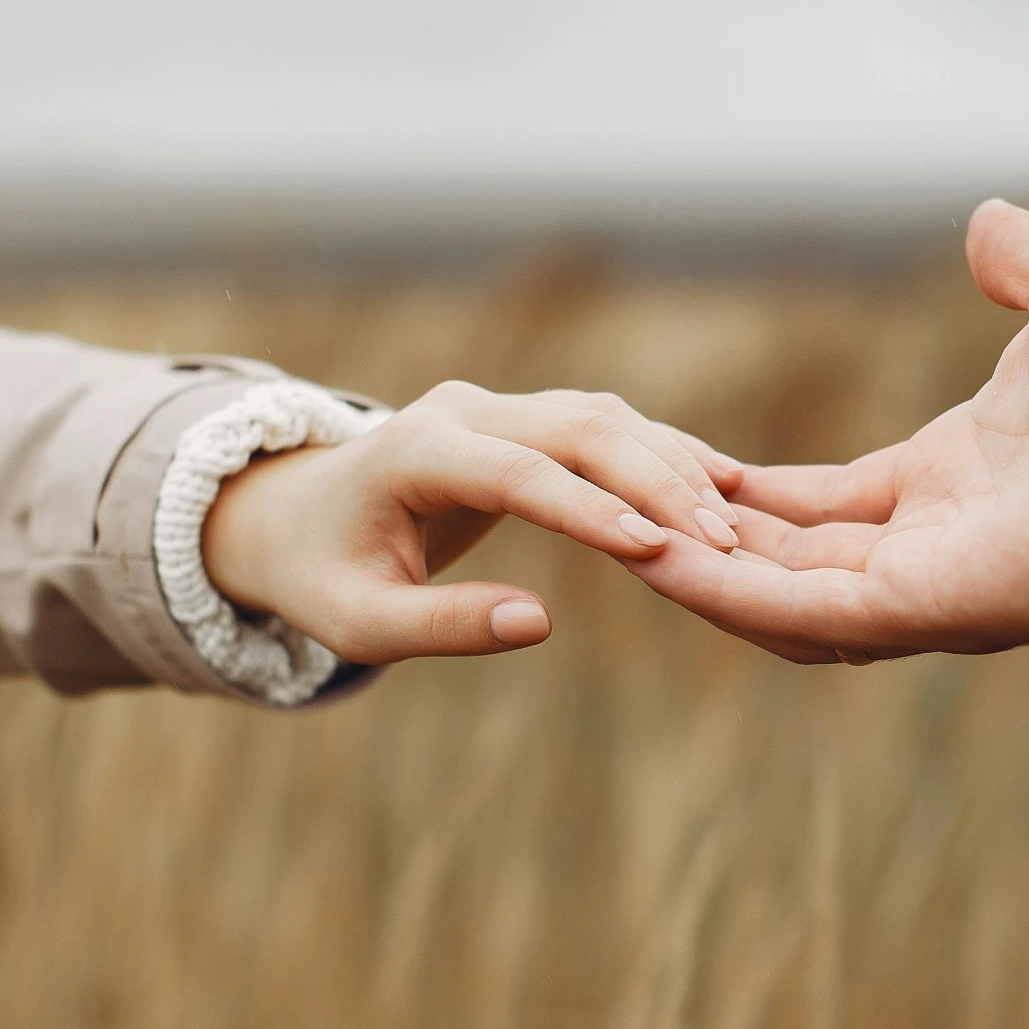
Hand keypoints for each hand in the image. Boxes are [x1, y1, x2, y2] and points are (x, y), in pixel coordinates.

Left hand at [204, 383, 744, 661]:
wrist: (297, 514)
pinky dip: (662, 455)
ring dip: (671, 467)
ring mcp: (498, 404)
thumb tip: (538, 622)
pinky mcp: (526, 416)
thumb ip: (443, 624)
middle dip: (656, 482)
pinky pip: (605, 426)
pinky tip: (720, 487)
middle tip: (720, 542)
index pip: (518, 472)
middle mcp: (463, 410)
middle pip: (580, 429)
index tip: (656, 550)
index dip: (590, 510)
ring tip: (731, 525)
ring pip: (604, 419)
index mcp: (416, 451)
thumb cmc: (324, 577)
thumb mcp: (362, 622)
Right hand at [624, 201, 1028, 660]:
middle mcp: (943, 545)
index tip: (670, 465)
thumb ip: (1020, 261)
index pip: (826, 507)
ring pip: (786, 600)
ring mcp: (942, 586)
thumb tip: (987, 227)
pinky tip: (654, 559)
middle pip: (792, 561)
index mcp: (959, 480)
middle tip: (606, 510)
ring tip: (605, 536)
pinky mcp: (946, 605)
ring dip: (697, 573)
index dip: (746, 492)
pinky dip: (732, 593)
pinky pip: (815, 616)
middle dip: (703, 540)